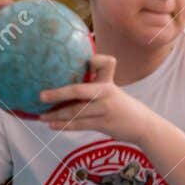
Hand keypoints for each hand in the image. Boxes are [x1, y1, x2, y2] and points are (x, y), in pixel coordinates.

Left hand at [35, 54, 156, 141]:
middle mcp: (107, 92)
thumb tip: (65, 82)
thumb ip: (95, 82)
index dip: (94, 60)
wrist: (143, 125)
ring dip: (57, 114)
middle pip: (79, 91)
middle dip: (58, 93)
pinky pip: (80, 124)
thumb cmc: (121, 105)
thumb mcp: (112, 90)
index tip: (81, 59)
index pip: (105, 63)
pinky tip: (52, 125)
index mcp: (108, 81)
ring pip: (76, 111)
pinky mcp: (104, 124)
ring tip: (41, 116)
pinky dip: (65, 125)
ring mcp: (105, 109)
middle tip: (41, 95)